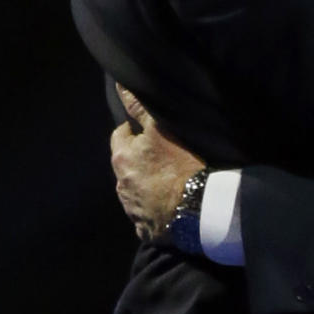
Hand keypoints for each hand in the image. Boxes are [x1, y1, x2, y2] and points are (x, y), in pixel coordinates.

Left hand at [111, 86, 204, 241]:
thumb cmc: (179, 165)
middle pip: (126, 164)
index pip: (120, 135)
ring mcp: (131, 208)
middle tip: (164, 155)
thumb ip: (139, 108)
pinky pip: (145, 212)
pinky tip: (169, 202)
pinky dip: (154, 206)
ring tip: (169, 180)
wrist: (194, 209)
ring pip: (134, 188)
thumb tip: (120, 87)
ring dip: (146, 183)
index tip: (152, 132)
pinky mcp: (144, 227)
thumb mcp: (161, 129)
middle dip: (139, 159)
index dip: (135, 131)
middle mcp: (120, 184)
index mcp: (121, 158)